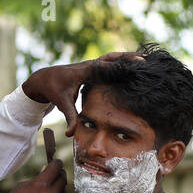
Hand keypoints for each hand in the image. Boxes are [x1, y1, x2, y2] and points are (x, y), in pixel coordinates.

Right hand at [0, 158, 66, 192]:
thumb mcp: (22, 186)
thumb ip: (37, 178)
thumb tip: (46, 171)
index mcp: (41, 185)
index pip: (56, 168)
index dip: (56, 163)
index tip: (56, 162)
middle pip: (63, 179)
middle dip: (60, 173)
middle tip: (56, 172)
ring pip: (65, 192)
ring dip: (60, 187)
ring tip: (52, 187)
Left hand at [22, 51, 144, 134]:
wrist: (45, 78)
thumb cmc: (54, 90)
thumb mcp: (62, 104)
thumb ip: (69, 118)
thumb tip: (71, 135)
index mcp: (84, 71)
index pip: (104, 68)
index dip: (119, 68)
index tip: (132, 68)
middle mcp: (90, 64)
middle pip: (112, 58)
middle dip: (129, 58)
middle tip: (146, 60)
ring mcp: (92, 64)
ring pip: (114, 57)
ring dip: (128, 57)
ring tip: (146, 57)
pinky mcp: (94, 67)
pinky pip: (111, 61)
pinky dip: (123, 60)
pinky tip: (134, 61)